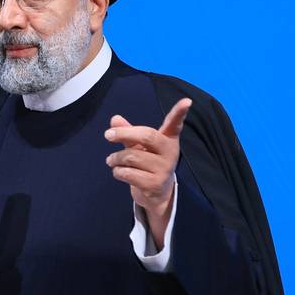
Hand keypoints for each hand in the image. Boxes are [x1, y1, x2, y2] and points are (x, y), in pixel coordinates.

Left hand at [104, 98, 191, 248]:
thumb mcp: (138, 145)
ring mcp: (164, 169)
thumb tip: (115, 119)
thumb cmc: (147, 162)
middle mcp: (170, 153)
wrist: (156, 193)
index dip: (180, 112)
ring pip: (131, 156)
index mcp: (168, 139)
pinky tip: (118, 172)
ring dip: (115, 158)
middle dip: (124, 133)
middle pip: (147, 136)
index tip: (187, 101)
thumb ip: (128, 132)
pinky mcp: (154, 184)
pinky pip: (128, 173)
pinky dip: (117, 171)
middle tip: (107, 135)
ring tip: (111, 160)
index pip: (174, 124)